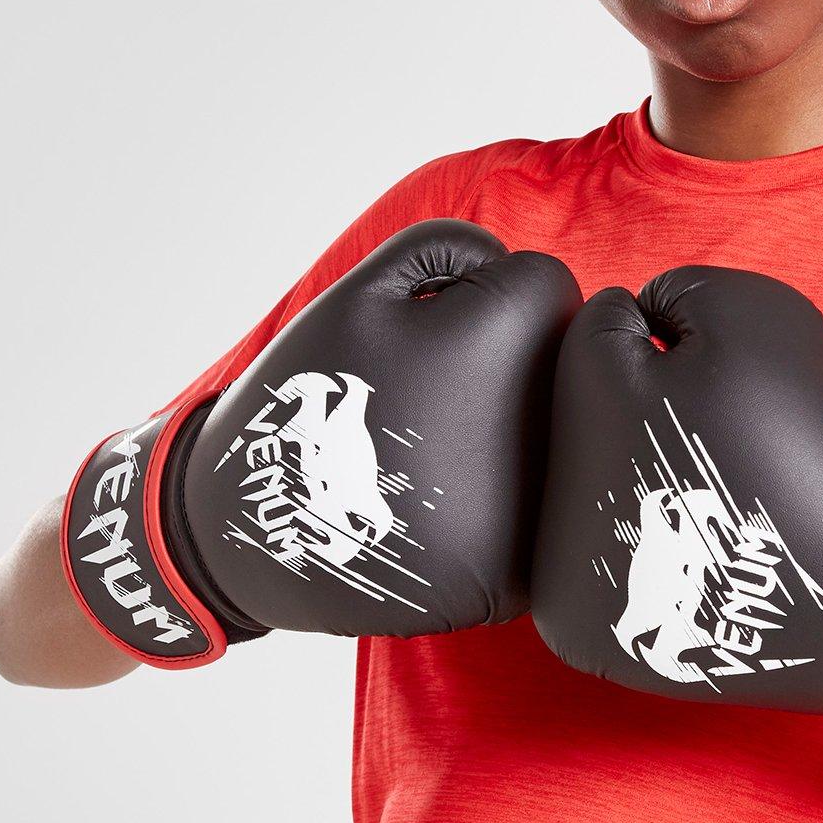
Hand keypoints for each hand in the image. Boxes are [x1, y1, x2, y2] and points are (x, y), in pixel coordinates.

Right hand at [64, 221, 580, 663]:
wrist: (254, 521)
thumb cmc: (313, 390)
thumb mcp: (361, 290)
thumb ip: (447, 246)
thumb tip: (514, 267)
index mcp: (499, 337)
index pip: (548, 287)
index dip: (487, 299)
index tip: (434, 334)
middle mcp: (533, 425)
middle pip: (569, 367)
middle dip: (514, 363)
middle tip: (435, 394)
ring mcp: (529, 511)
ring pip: (566, 443)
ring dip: (519, 434)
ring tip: (436, 449)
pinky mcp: (516, 576)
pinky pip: (542, 519)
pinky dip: (506, 506)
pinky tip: (441, 505)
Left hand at [530, 265, 822, 787]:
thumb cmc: (812, 437)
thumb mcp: (755, 313)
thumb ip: (674, 290)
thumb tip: (632, 321)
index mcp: (584, 409)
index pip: (593, 336)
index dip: (661, 337)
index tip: (716, 377)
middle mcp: (543, 506)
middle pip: (572, 419)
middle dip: (633, 409)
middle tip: (712, 441)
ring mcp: (554, 582)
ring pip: (576, 489)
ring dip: (626, 475)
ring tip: (706, 495)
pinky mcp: (581, 637)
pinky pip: (590, 563)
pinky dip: (633, 547)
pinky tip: (692, 549)